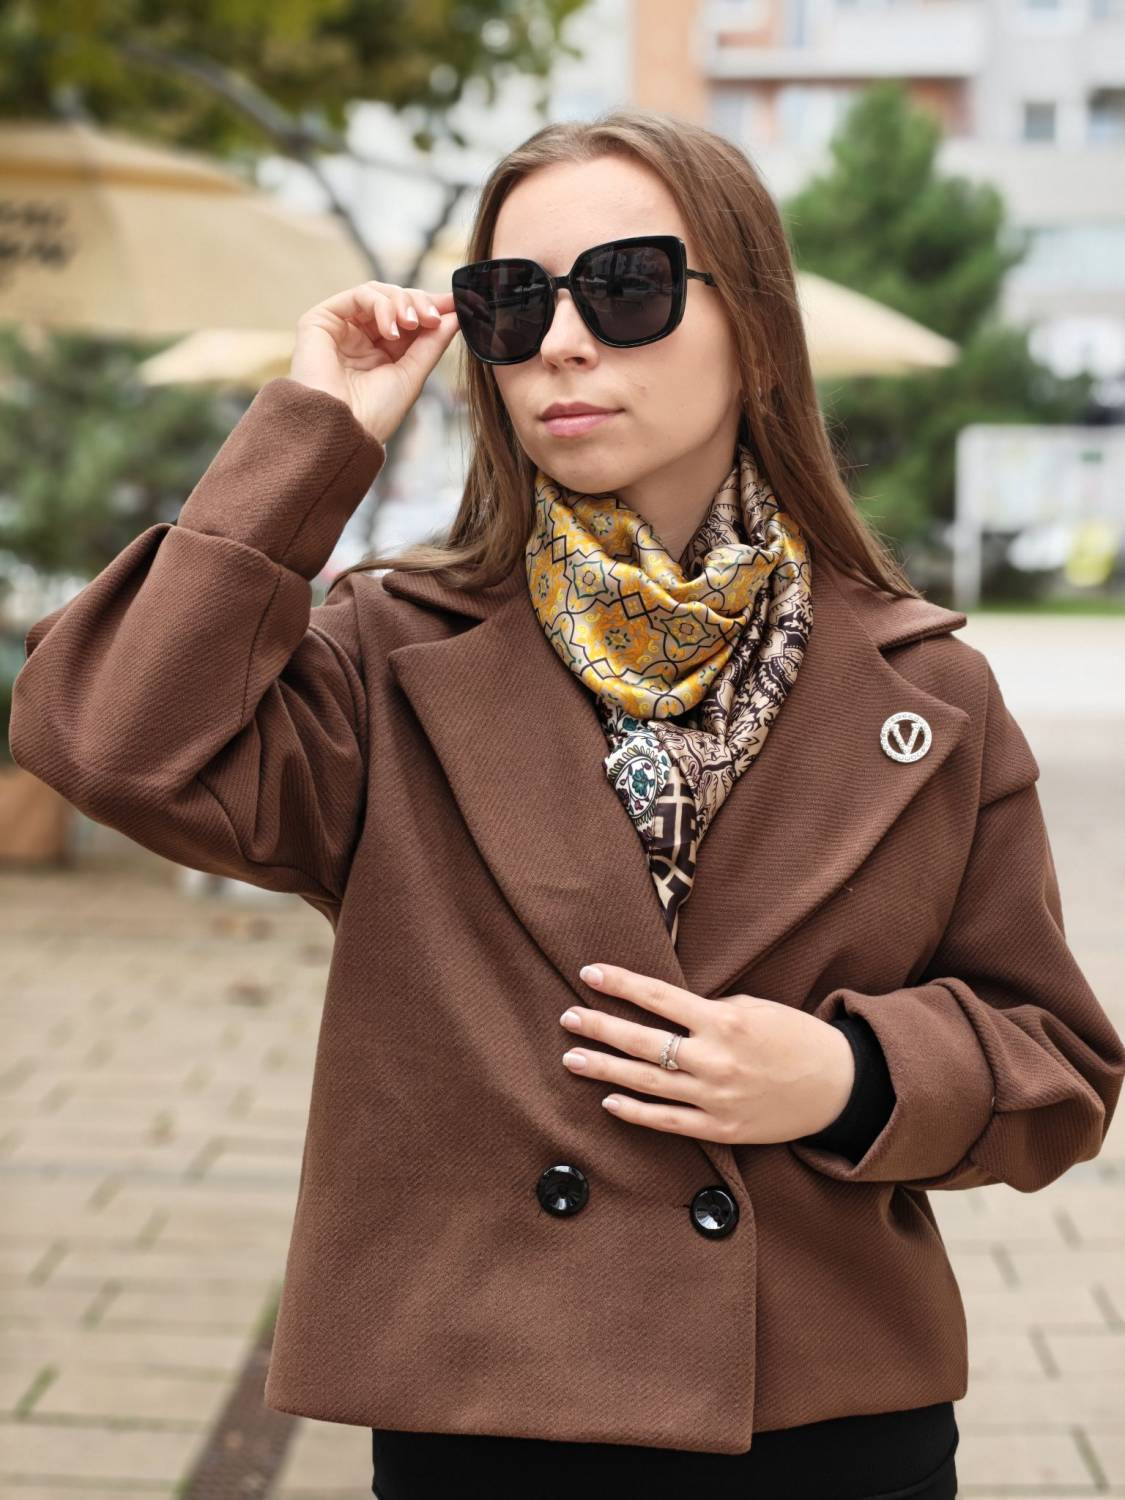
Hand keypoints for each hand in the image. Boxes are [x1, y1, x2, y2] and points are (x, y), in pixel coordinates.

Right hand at [289, 280, 461, 445]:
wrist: (342, 430)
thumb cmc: (374, 414)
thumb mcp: (413, 374)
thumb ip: (433, 343)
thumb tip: (455, 315)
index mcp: (382, 353)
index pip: (409, 318)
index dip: (433, 306)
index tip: (457, 303)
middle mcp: (361, 338)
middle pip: (395, 300)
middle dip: (419, 303)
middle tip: (433, 318)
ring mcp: (341, 328)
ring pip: (378, 293)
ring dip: (402, 302)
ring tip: (412, 324)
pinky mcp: (321, 320)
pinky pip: (358, 295)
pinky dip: (382, 304)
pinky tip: (391, 329)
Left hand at [559, 963, 854, 1144]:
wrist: (836, 1086)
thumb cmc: (794, 1038)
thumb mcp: (755, 1008)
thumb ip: (709, 1010)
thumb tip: (665, 1011)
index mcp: (723, 1021)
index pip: (658, 997)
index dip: (620, 984)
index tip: (589, 972)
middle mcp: (714, 1059)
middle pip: (642, 1040)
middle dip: (600, 1026)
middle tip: (568, 1017)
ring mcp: (714, 1097)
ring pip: (646, 1082)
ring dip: (605, 1068)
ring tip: (572, 1057)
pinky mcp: (719, 1128)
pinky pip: (667, 1121)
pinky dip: (635, 1112)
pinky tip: (608, 1101)